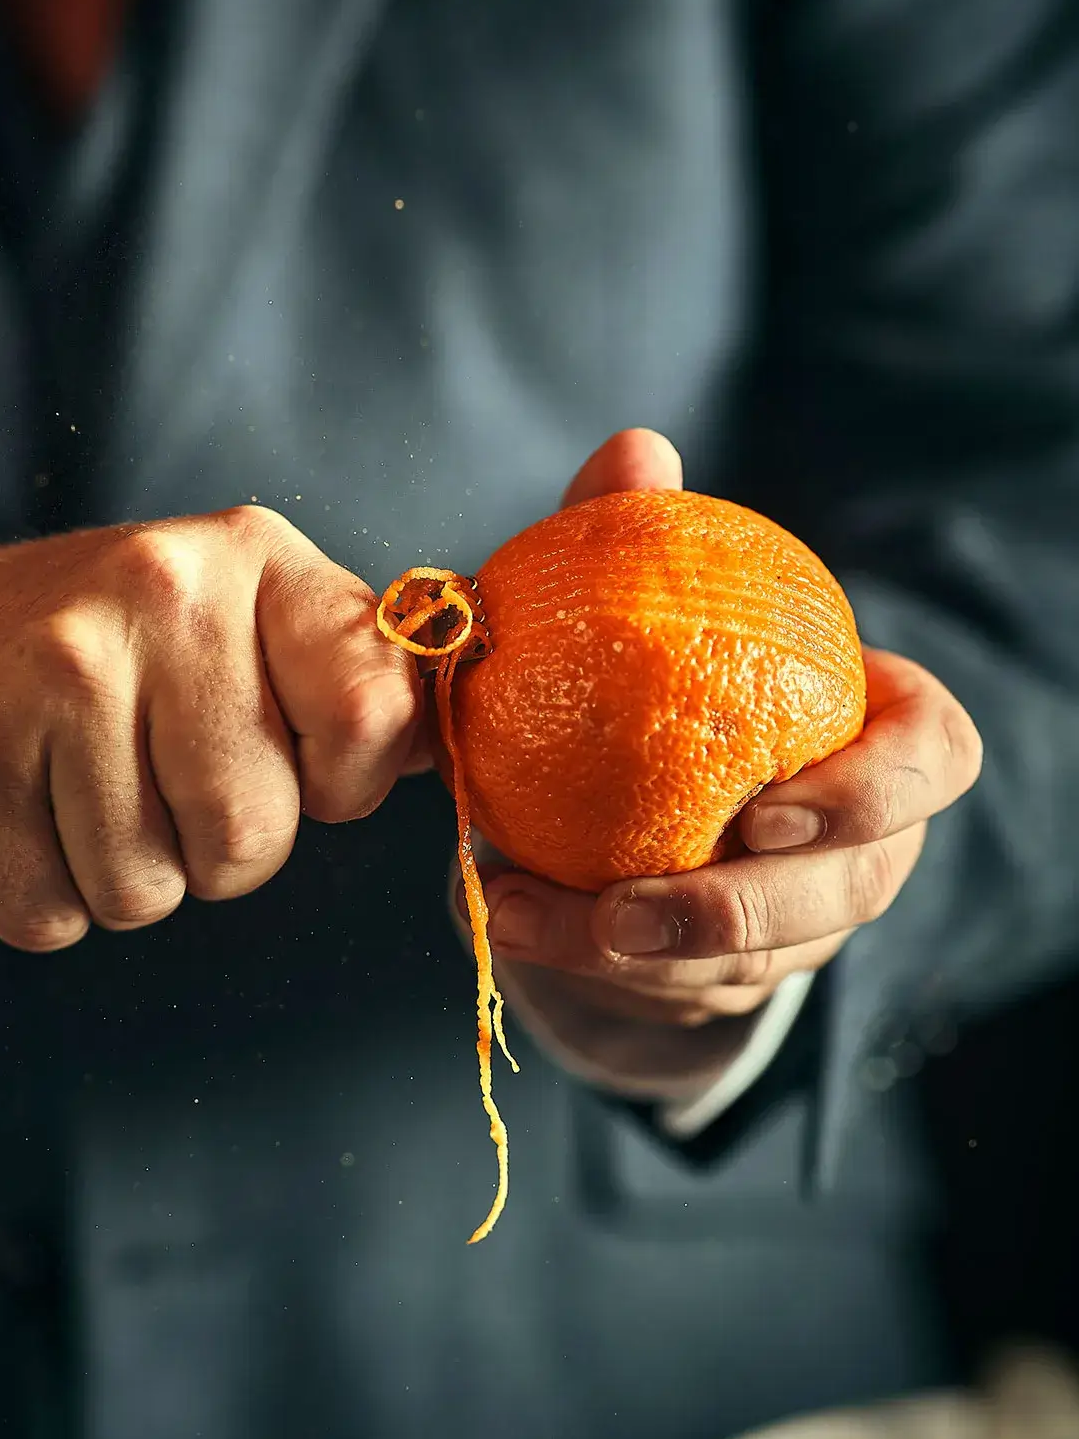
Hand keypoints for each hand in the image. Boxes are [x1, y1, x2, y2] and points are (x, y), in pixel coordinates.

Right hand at [0, 509, 421, 949]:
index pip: (374, 709)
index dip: (341, 781)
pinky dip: (37, 896)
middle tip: (148, 780)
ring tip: (70, 788)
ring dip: (116, 873)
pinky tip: (12, 812)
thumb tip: (437, 749)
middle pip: (255, 834)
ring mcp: (61, 674)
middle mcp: (162, 595)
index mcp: (250, 559)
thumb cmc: (79, 647)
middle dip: (211, 850)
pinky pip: (54, 913)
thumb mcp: (223, 617)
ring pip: (151, 889)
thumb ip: (337, 676)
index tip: (293, 765)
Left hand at [477, 430, 983, 1027]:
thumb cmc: (661, 667)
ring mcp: (805, 919)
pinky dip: (582, 962)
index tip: (769, 809)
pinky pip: (672, 989)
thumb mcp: (644, 597)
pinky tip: (505, 914)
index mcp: (878, 735)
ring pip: (752, 965)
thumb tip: (637, 449)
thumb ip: (644, 529)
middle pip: (846, 894)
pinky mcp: (730, 973)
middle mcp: (861, 838)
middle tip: (624, 909)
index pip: (933, 760)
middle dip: (737, 917)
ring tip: (524, 911)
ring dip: (634, 958)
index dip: (875, 795)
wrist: (625, 770)